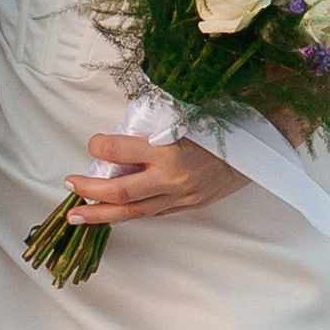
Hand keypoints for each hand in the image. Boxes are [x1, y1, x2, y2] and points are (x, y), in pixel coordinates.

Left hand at [66, 131, 245, 225]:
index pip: (118, 149)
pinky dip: (129, 214)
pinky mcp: (189, 206)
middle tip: (68, 184)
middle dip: (89, 190)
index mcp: (169, 149)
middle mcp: (172, 178)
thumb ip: (153, 125)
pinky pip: (152, 213)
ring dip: (100, 214)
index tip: (92, 142)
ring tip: (76, 216)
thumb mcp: (187, 114)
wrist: (262, 149)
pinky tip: (111, 215)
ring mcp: (181, 197)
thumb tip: (120, 130)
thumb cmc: (224, 123)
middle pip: (119, 192)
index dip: (98, 145)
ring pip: (133, 212)